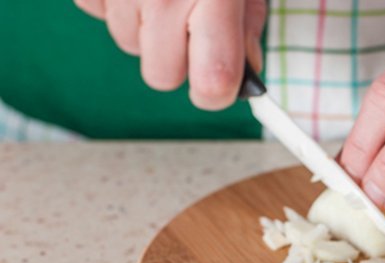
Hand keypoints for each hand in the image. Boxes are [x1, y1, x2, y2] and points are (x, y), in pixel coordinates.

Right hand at [74, 0, 265, 109]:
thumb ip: (246, 29)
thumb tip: (246, 78)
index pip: (213, 83)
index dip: (216, 93)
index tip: (220, 87)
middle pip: (163, 77)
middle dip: (177, 60)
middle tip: (188, 22)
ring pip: (130, 48)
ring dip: (147, 30)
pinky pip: (100, 17)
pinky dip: (117, 5)